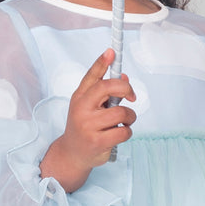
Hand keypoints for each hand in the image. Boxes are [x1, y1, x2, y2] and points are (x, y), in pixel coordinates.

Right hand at [39, 47, 136, 192]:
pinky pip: (124, 132)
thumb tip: (125, 78)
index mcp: (80, 97)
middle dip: (126, 89)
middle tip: (132, 96)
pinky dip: (127, 132)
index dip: (102, 62)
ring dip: (130, 117)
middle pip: (108, 88)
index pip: (91, 76)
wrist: (72, 153)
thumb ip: (105, 92)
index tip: (112, 52)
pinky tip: (118, 134)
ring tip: (124, 122)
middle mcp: (81, 108)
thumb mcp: (89, 106)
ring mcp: (88, 125)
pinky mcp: (97, 142)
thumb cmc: (84, 126)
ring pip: (122, 113)